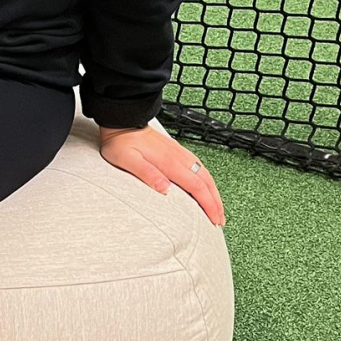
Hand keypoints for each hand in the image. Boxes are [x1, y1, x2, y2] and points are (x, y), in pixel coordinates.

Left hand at [97, 125, 225, 226]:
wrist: (121, 121)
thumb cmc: (120, 142)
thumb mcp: (128, 160)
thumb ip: (147, 174)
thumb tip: (166, 189)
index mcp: (169, 162)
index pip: (197, 187)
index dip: (208, 205)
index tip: (214, 219)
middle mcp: (178, 156)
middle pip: (205, 181)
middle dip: (216, 202)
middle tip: (220, 219)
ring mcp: (178, 152)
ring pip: (204, 173)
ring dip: (213, 191)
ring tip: (217, 206)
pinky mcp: (175, 149)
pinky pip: (197, 166)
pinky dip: (206, 179)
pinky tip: (205, 184)